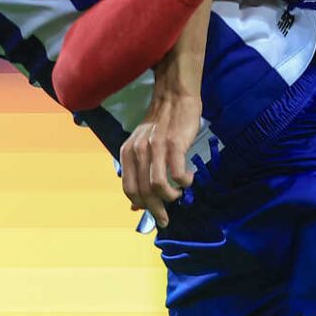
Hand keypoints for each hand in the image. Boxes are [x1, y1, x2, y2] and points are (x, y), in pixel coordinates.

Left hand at [120, 85, 201, 229]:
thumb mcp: (143, 146)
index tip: (153, 213)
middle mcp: (138, 150)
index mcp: (127, 152)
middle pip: (143, 191)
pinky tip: (188, 178)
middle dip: (155, 210)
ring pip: (157, 185)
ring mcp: (156, 147)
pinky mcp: (174, 143)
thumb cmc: (162, 124)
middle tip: (166, 219)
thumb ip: (139, 172)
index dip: (141, 205)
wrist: (175, 97)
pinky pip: (176, 173)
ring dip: (170, 197)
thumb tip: (135, 206)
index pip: (129, 188)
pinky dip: (183, 182)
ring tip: (179, 194)